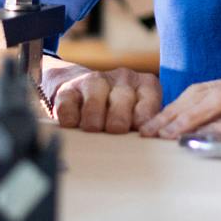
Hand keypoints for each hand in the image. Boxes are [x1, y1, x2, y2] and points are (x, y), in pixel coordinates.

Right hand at [42, 60, 161, 133]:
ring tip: (93, 129)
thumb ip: (148, 127)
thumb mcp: (141, 117)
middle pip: (122, 97)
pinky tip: (73, 125)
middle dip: (119, 117)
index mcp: (145, 85)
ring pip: (95, 95)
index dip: (143, 118)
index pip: (148, 100)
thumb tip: (152, 143)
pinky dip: (70, 116)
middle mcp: (122, 78)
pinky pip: (68, 102)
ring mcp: (95, 80)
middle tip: (115, 130)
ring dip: (94, 116)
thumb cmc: (121, 114)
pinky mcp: (69, 89)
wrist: (85, 95)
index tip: (140, 132)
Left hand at [139, 68, 220, 138]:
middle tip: (148, 132)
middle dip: (171, 113)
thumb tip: (218, 131)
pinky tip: (208, 139)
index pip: (201, 89)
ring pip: (217, 102)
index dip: (174, 106)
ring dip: (188, 119)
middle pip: (200, 93)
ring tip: (167, 136)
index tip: (153, 123)